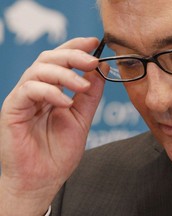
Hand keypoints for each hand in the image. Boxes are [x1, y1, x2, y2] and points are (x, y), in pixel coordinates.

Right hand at [0, 37, 104, 214]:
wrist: (42, 180)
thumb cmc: (59, 152)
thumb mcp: (82, 119)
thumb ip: (90, 95)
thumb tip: (101, 69)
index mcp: (52, 91)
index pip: (61, 60)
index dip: (77, 47)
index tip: (95, 43)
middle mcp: (36, 90)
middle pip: (49, 58)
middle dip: (73, 55)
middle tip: (92, 61)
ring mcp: (23, 98)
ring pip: (38, 70)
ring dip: (64, 74)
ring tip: (82, 87)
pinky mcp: (12, 109)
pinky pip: (28, 90)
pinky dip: (50, 92)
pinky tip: (65, 103)